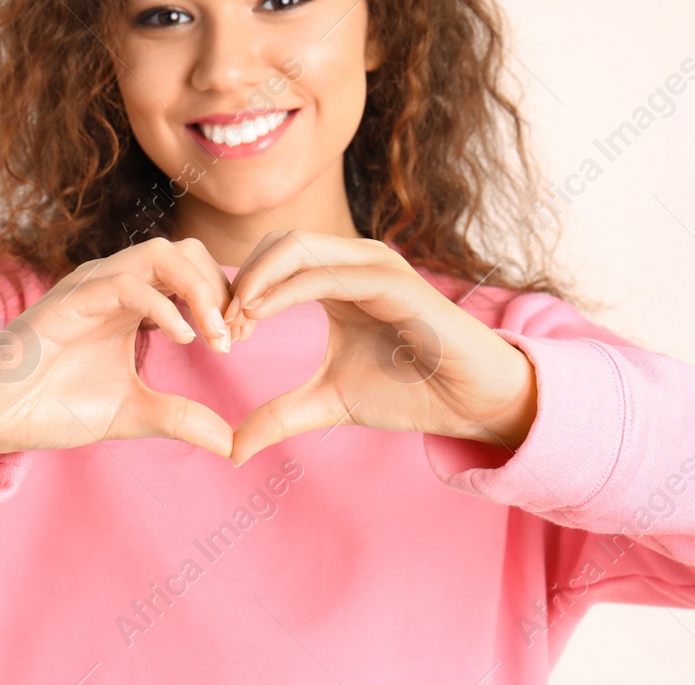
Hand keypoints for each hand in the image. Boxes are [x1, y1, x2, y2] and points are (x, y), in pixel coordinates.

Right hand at [0, 237, 237, 460]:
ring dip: (199, 289)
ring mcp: (90, 287)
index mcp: (133, 301)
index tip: (244, 339)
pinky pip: (123, 284)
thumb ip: (180, 417)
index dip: (226, 297)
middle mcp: (114, 284)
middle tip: (237, 334)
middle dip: (220, 286)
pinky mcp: (67, 301)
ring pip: (160, 254)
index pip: (194, 270)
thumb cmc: (53, 404)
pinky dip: (161, 305)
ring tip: (218, 334)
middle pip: (186, 250)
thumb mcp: (133, 413)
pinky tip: (183, 339)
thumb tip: (231, 443)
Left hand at [224, 231, 537, 466]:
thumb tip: (231, 449)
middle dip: (241, 280)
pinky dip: (285, 289)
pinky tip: (259, 315)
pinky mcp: (394, 282)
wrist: (473, 403)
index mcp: (338, 279)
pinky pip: (327, 273)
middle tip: (222, 329)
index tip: (221, 336)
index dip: (239, 290)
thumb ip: (279, 416)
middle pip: (277, 243)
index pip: (272, 259)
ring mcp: (375, 266)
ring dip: (256, 280)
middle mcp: (355, 262)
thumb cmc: (410, 392)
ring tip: (235, 322)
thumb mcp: (329, 402)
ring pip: (296, 247)